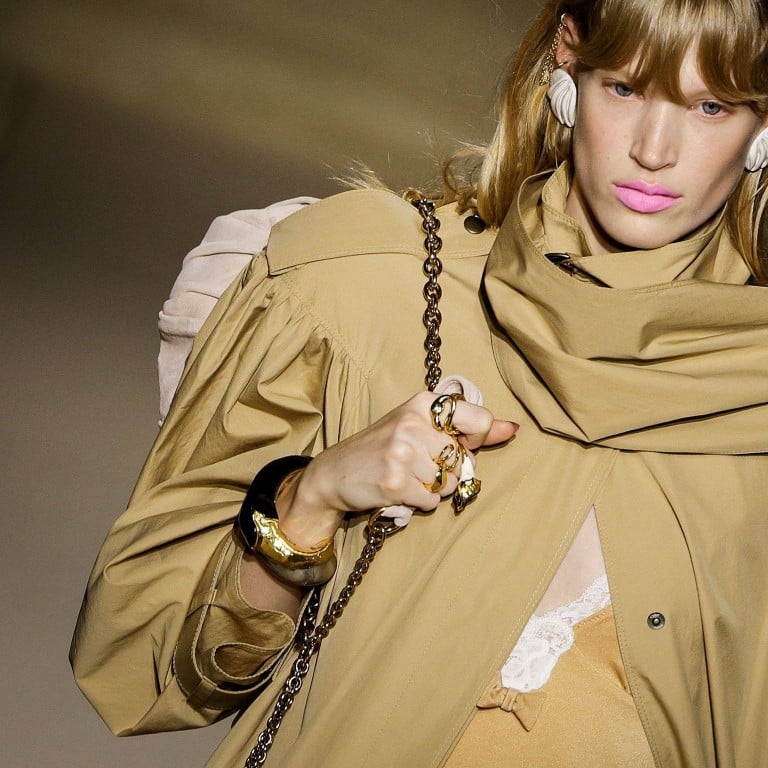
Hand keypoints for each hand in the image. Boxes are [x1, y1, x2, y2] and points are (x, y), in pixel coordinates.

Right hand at [277, 392, 517, 546]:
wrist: (334, 473)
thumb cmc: (382, 448)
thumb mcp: (419, 426)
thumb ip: (465, 428)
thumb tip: (512, 428)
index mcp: (423, 403)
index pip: (480, 420)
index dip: (478, 440)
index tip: (464, 443)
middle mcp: (413, 423)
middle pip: (462, 460)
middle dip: (446, 470)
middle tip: (415, 464)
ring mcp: (403, 453)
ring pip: (448, 483)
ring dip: (432, 487)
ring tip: (405, 476)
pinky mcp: (396, 482)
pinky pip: (432, 500)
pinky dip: (419, 502)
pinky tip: (398, 489)